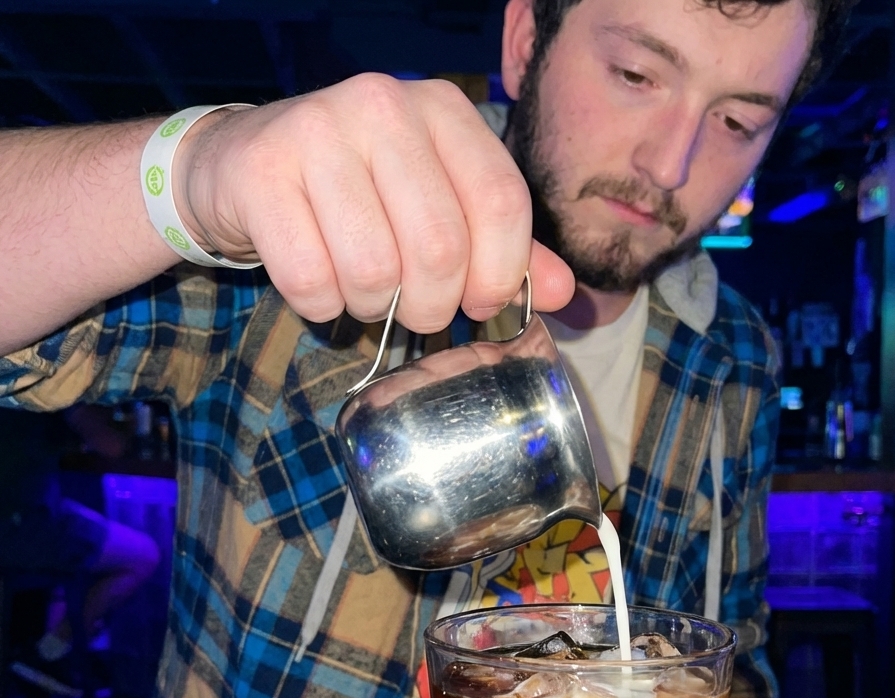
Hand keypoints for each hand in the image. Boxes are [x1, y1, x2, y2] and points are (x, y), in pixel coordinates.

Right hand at [173, 75, 574, 331]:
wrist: (247, 165)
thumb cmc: (361, 195)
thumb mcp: (441, 207)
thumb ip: (505, 248)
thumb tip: (563, 294)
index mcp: (442, 110)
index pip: (500, 203)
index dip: (500, 275)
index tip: (481, 304)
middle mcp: (383, 105)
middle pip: (440, 248)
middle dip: (433, 307)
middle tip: (417, 310)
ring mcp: (316, 132)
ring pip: (375, 271)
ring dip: (373, 308)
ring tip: (364, 291)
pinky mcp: (261, 172)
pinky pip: (312, 281)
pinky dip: (322, 306)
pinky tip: (320, 285)